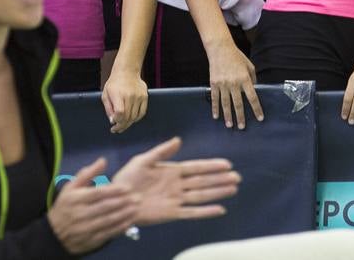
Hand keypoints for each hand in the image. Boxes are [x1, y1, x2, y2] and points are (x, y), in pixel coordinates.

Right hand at [47, 157, 137, 253]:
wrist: (54, 234)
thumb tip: (103, 160)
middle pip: (104, 207)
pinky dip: (118, 229)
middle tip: (137, 197)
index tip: (128, 187)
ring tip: (136, 208)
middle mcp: (79, 214)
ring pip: (107, 221)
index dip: (114, 190)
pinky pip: (106, 234)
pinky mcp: (88, 240)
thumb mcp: (71, 187)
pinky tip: (128, 223)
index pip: (97, 193)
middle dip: (123, 202)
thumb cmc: (66, 206)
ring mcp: (84, 228)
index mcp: (75, 199)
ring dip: (123, 215)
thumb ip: (87, 173)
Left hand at [101, 68, 148, 133]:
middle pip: (128, 117)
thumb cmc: (114, 84)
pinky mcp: (145, 97)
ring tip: (123, 125)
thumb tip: (113, 121)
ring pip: (135, 116)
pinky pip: (142, 112)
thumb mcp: (105, 95)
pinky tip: (131, 120)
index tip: (113, 123)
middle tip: (117, 129)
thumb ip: (108, 109)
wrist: (127, 72)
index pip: (120, 113)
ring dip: (128, 123)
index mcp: (119, 95)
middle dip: (121, 126)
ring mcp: (139, 96)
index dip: (117, 121)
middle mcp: (130, 96)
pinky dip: (136, 118)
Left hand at [112, 136, 240, 226]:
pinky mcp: (171, 213)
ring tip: (233, 189)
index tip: (227, 164)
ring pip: (201, 195)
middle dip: (220, 179)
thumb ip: (162, 151)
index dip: (212, 166)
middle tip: (237, 177)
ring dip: (218, 192)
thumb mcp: (143, 160)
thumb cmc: (128, 178)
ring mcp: (176, 200)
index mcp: (173, 171)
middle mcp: (178, 185)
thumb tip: (179, 140)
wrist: (116, 199)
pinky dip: (205, 212)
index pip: (197, 167)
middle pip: (204, 181)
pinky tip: (219, 210)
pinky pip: (191, 212)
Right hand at [206, 40, 262, 128]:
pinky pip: (215, 98)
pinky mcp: (214, 84)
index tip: (260, 118)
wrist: (220, 49)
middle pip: (238, 103)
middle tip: (242, 127)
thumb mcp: (249, 66)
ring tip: (230, 125)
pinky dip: (215, 108)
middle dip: (241, 117)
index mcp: (245, 79)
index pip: (253, 97)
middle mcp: (234, 83)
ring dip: (228, 116)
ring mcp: (223, 84)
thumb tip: (255, 90)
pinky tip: (217, 116)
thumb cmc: (237, 57)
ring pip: (226, 103)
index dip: (256, 109)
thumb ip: (253, 78)